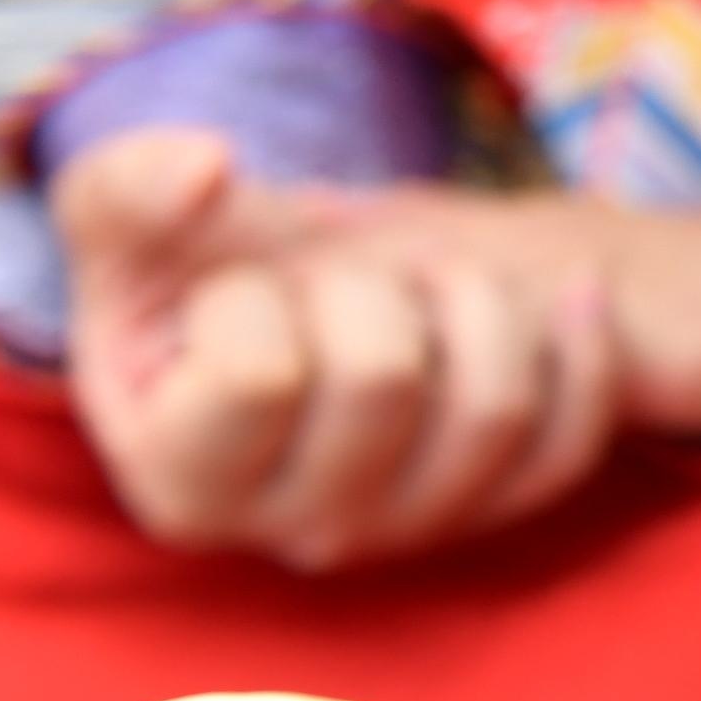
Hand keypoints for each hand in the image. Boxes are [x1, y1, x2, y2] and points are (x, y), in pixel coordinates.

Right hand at [57, 129, 621, 568]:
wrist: (277, 302)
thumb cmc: (181, 269)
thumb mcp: (119, 218)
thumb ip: (128, 189)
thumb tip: (204, 169)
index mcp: (186, 483)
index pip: (259, 378)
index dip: (254, 299)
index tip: (237, 289)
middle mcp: (301, 531)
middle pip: (384, 382)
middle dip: (369, 281)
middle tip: (341, 268)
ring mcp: (408, 530)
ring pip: (490, 410)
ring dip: (473, 300)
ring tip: (426, 273)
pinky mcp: (496, 509)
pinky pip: (572, 443)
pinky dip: (581, 354)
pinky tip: (566, 291)